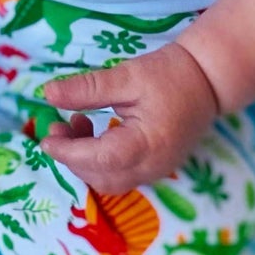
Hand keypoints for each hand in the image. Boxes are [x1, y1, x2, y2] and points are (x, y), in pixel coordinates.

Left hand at [39, 42, 220, 195]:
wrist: (209, 79)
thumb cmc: (170, 73)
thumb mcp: (126, 75)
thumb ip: (87, 88)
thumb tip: (47, 94)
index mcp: (146, 144)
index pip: (98, 160)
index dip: (67, 152)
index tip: (45, 138)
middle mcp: (152, 167)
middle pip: (100, 177)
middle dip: (72, 156)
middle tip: (56, 126)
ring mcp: (155, 171)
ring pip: (108, 181)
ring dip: (84, 160)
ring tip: (74, 123)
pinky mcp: (155, 167)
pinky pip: (119, 175)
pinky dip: (99, 161)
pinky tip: (93, 131)